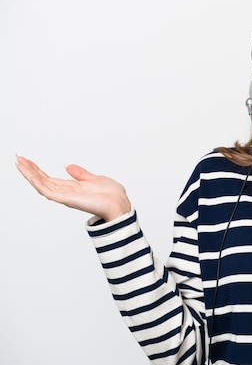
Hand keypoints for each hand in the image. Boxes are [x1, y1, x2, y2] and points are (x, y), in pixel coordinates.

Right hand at [16, 155, 131, 221]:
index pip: (49, 178)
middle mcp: (66, 192)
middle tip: (18, 159)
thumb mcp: (94, 179)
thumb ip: (80, 174)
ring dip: (30, 174)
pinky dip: (39, 184)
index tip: (27, 160)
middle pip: (42, 180)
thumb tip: (67, 166)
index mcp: (71, 187)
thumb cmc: (111, 196)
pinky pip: (50, 192)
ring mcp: (66, 196)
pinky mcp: (68, 200)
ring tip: (19, 164)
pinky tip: (31, 176)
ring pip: (42, 185)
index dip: (37, 169)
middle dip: (29, 170)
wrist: (120, 205)